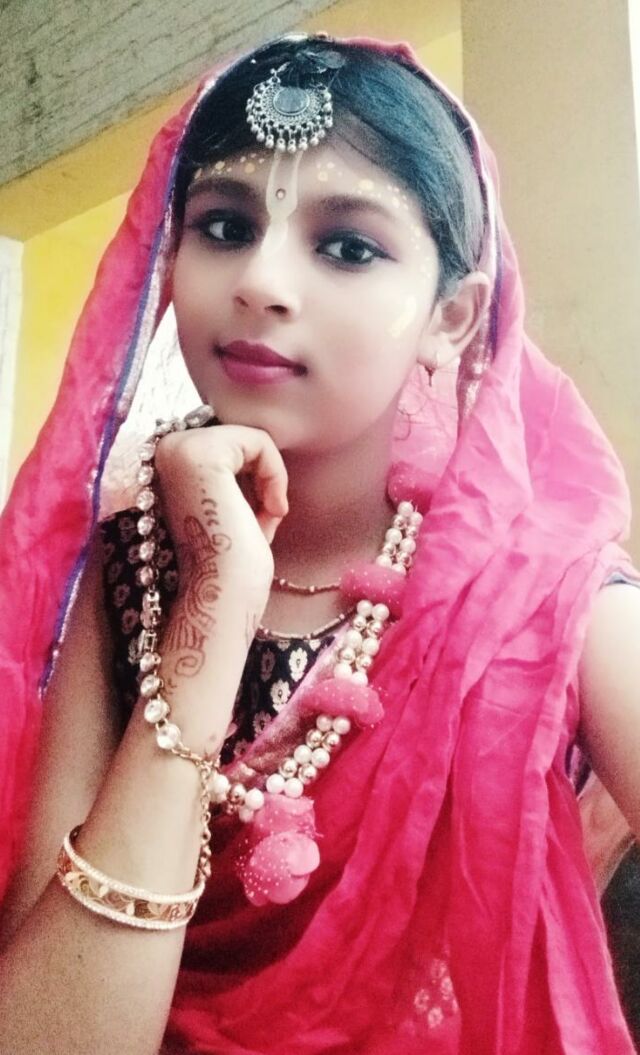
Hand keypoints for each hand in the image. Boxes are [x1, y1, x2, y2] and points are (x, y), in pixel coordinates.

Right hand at [154, 424, 287, 677]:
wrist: (219, 599)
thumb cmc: (228, 565)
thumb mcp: (227, 506)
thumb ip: (231, 473)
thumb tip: (256, 443)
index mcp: (163, 465)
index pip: (227, 448)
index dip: (250, 482)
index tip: (256, 520)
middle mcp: (162, 452)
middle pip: (238, 440)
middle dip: (260, 480)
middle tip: (263, 522)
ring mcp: (176, 449)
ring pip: (250, 439)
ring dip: (269, 481)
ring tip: (265, 520)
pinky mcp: (199, 452)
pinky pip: (259, 441)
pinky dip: (276, 476)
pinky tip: (271, 511)